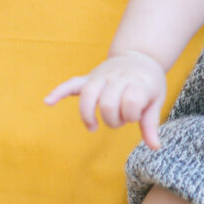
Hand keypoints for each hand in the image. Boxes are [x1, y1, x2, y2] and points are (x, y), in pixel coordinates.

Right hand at [44, 51, 167, 147]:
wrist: (139, 57)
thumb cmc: (148, 83)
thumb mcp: (156, 100)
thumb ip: (150, 123)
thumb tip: (154, 147)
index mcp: (138, 82)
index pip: (131, 101)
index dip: (133, 114)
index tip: (137, 115)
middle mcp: (118, 77)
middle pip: (108, 103)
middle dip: (114, 119)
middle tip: (120, 121)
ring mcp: (101, 76)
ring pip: (88, 95)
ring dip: (89, 114)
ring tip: (93, 127)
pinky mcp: (90, 78)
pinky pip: (72, 84)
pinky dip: (59, 92)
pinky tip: (48, 102)